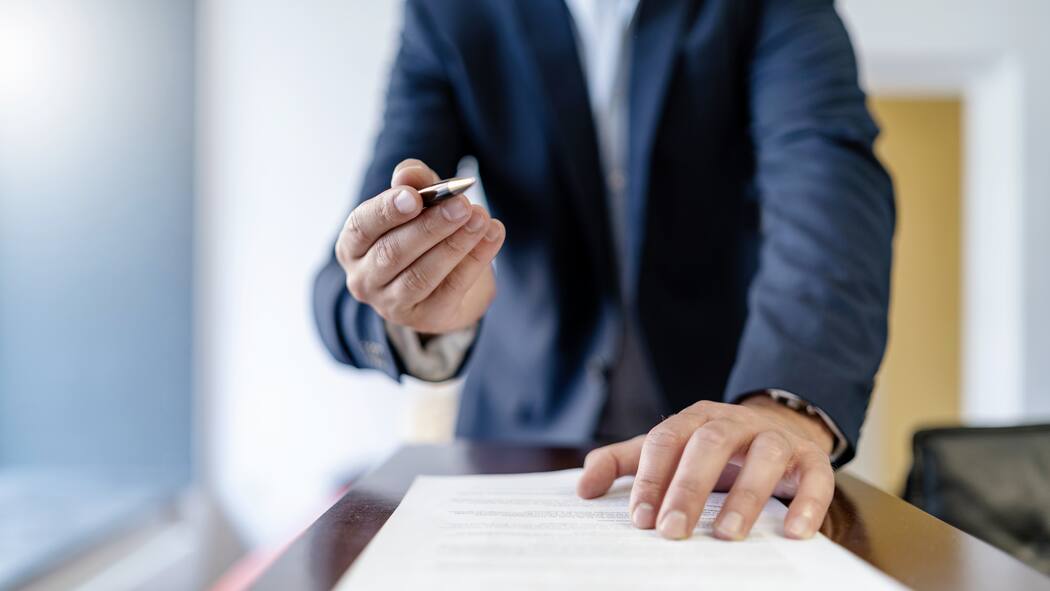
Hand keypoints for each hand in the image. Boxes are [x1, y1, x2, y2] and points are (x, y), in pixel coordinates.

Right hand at [336, 159, 504, 333]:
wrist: (444, 283)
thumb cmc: (422, 234)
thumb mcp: (418, 202)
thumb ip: (413, 182)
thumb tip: (408, 174)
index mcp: (353, 246)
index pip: (361, 227)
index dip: (386, 210)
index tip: (414, 196)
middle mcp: (365, 279)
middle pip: (393, 253)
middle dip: (431, 227)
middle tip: (462, 205)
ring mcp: (392, 304)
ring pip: (422, 275)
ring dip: (455, 244)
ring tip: (480, 219)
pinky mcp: (426, 317)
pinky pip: (451, 289)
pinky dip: (475, 260)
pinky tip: (492, 235)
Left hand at [577, 396, 835, 540]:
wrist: (778, 428)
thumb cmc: (713, 450)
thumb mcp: (668, 450)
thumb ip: (625, 463)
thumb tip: (583, 487)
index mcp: (695, 419)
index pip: (666, 441)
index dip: (651, 479)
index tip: (640, 519)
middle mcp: (735, 422)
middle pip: (710, 444)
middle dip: (689, 488)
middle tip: (672, 531)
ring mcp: (776, 438)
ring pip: (764, 455)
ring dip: (746, 494)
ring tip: (727, 535)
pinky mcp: (812, 459)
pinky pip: (817, 476)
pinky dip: (808, 502)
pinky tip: (794, 531)